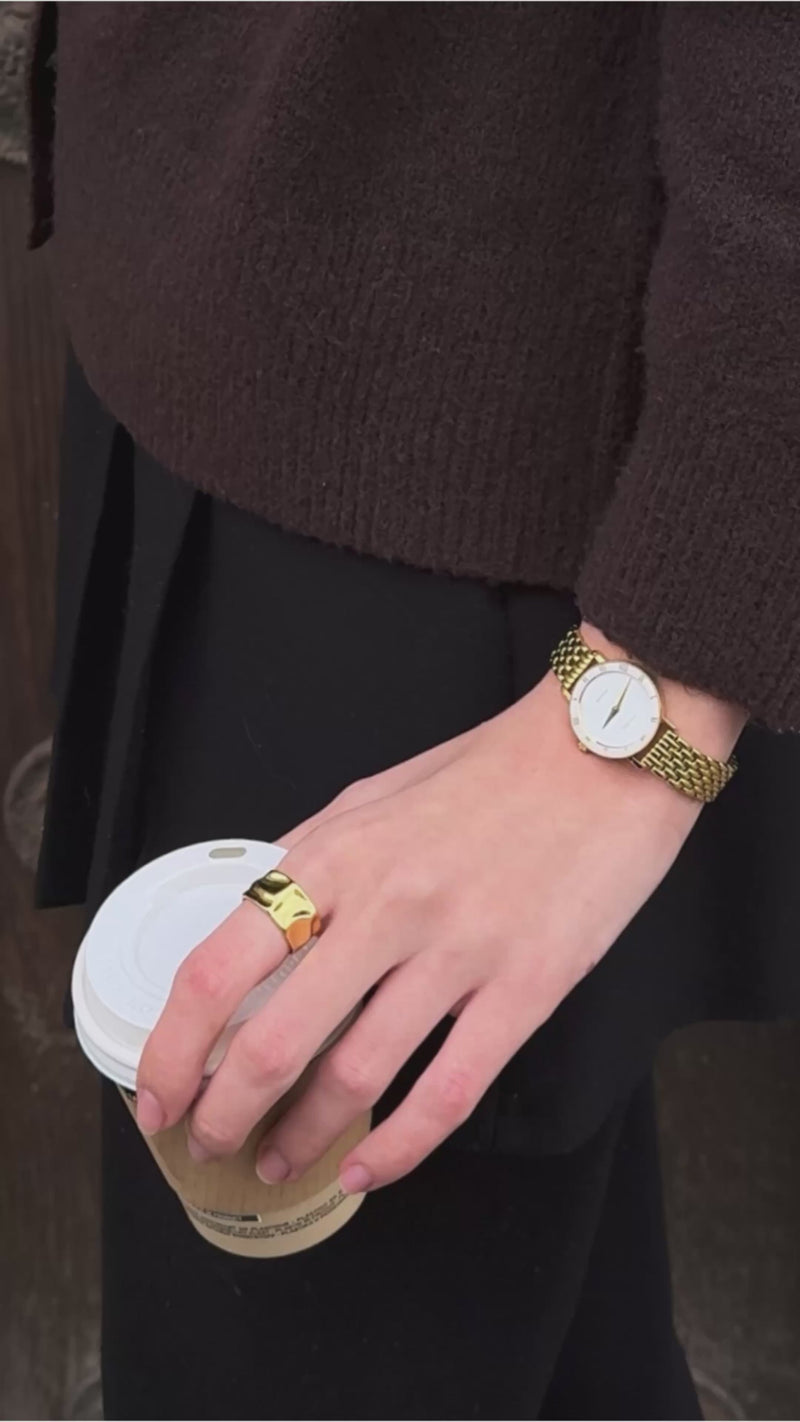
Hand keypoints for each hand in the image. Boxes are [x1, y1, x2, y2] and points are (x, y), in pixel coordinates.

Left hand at [136, 623, 744, 1192]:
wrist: (605, 749)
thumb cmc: (490, 769)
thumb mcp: (372, 796)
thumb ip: (311, 861)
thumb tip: (257, 930)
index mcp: (336, 854)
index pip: (217, 969)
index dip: (173, 1048)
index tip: (161, 1092)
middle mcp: (386, 906)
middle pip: (273, 1044)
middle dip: (225, 1116)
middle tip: (209, 1144)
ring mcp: (459, 951)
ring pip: (354, 1080)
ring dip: (300, 1141)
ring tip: (278, 1164)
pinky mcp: (528, 988)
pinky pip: (449, 1094)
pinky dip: (397, 1149)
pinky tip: (366, 1171)